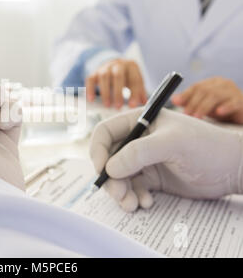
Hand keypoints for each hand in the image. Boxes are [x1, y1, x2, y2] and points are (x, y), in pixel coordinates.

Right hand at [86, 59, 146, 107]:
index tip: (132, 106)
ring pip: (104, 77)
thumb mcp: (136, 80)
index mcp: (131, 66)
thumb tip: (144, 104)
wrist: (114, 64)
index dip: (134, 93)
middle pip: (118, 76)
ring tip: (107, 105)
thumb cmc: (127, 75)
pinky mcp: (94, 72)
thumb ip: (140, 92)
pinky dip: (90, 90)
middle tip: (118, 106)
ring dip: (105, 92)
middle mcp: (118, 64)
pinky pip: (90, 80)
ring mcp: (105, 67)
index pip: (134, 79)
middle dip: (118, 92)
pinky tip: (91, 100)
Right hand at [89, 108, 242, 211]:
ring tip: (132, 204)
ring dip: (121, 192)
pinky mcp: (152, 178)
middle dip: (110, 178)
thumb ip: (138, 153)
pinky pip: (132, 188)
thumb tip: (109, 168)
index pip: (105, 132)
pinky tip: (147, 202)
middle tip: (119, 194)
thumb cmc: (207, 147)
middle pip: (108, 158)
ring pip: (118, 176)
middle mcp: (138, 140)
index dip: (98, 150)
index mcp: (139, 121)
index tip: (101, 170)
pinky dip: (134, 197)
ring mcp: (144, 160)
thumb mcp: (172, 144)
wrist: (233, 169)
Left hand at [172, 77, 242, 123]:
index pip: (196, 86)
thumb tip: (174, 99)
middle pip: (204, 90)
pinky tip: (218, 112)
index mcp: (212, 83)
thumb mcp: (204, 105)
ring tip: (197, 117)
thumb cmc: (222, 108)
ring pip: (216, 96)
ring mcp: (233, 91)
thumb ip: (190, 101)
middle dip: (193, 103)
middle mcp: (223, 84)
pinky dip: (225, 107)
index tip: (176, 103)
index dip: (185, 95)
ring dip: (204, 107)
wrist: (242, 113)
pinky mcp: (241, 101)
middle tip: (186, 114)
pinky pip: (233, 103)